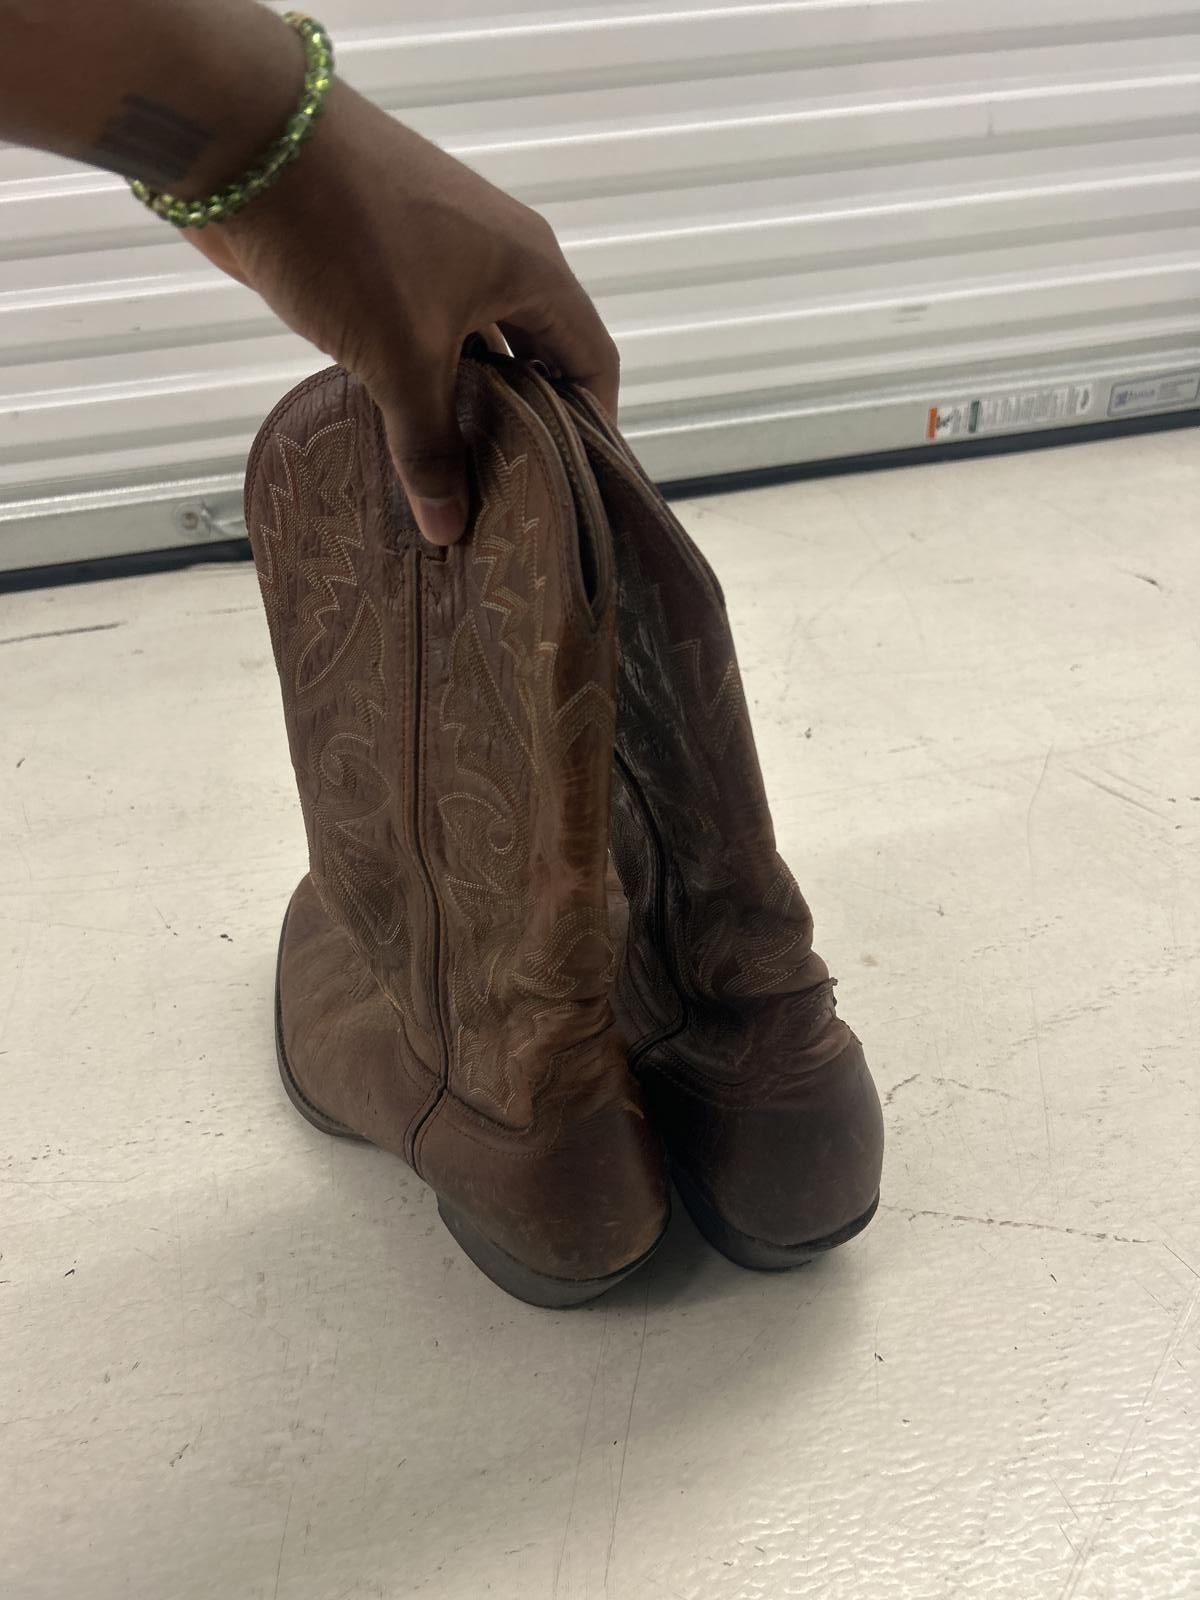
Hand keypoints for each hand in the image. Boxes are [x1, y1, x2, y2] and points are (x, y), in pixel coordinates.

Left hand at [189, 82, 618, 545]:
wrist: (248, 137)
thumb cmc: (351, 240)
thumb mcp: (399, 359)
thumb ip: (428, 445)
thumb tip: (449, 528)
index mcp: (531, 269)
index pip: (592, 358)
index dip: (592, 425)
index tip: (572, 488)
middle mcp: (500, 253)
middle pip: (537, 353)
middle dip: (526, 422)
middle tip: (508, 494)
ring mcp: (442, 246)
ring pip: (476, 340)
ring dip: (469, 400)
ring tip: (456, 472)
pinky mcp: (389, 248)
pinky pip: (426, 324)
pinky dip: (423, 372)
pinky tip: (399, 422)